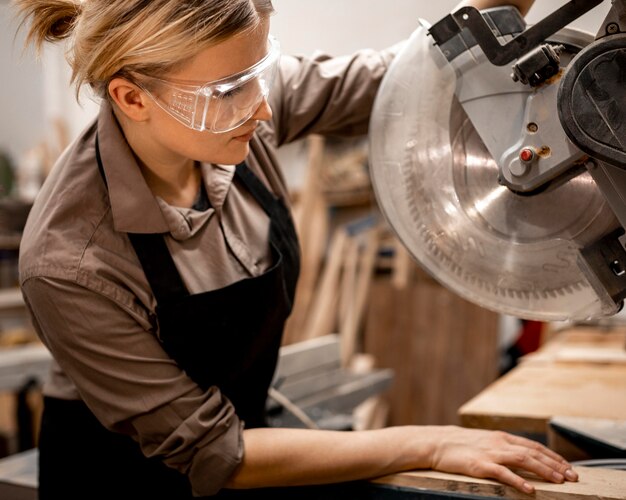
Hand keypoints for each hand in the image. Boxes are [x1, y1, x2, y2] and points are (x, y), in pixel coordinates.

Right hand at [428, 426, 577, 493]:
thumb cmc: (459, 445)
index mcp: (501, 437)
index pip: (533, 446)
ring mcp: (490, 453)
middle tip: (572, 477)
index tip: (568, 467)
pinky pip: (503, 473)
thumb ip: (502, 447)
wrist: (436, 443)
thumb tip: (521, 457)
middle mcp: (499, 443)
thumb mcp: (484, 441)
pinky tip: (530, 489)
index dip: (553, 456)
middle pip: (533, 452)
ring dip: (544, 470)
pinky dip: (518, 481)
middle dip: (555, 465)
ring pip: (523, 460)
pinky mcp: (480, 465)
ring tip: (559, 481)